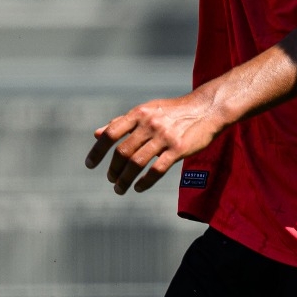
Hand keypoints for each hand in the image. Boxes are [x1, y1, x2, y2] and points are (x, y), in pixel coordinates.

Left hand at [86, 91, 227, 193]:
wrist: (206, 108)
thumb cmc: (173, 111)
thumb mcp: (146, 111)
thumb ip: (122, 123)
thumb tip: (96, 133)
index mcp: (139, 114)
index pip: (111, 133)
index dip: (98, 151)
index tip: (90, 165)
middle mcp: (149, 124)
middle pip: (122, 152)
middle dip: (113, 170)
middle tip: (111, 179)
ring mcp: (164, 137)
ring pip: (137, 163)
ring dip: (125, 179)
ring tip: (120, 188)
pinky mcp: (178, 149)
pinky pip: (157, 170)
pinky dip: (145, 182)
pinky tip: (139, 187)